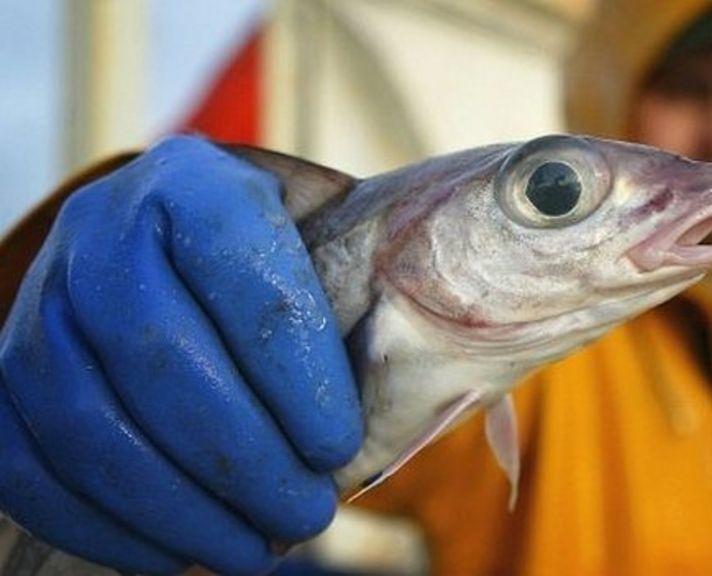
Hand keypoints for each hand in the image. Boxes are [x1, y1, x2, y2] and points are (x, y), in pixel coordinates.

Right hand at [0, 136, 361, 574]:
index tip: (338, 447)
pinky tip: (174, 554)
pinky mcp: (6, 376)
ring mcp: (41, 299)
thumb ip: (368, 296)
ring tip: (255, 550)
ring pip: (89, 421)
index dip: (295, 372)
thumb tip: (427, 391)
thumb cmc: (285, 263)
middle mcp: (104, 227)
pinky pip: (28, 464)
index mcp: (198, 182)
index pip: (244, 271)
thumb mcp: (333, 247)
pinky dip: (104, 525)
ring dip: (178, 506)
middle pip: (158, 353)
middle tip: (306, 514)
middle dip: (240, 456)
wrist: (181, 251)